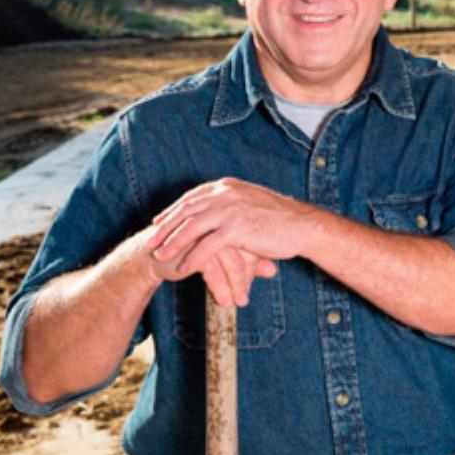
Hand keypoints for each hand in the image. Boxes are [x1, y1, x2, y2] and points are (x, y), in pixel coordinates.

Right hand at [132, 225, 275, 307]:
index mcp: (230, 213)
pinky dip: (219, 287)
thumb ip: (249, 260)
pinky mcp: (191, 244)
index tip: (268, 274)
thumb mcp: (224, 255)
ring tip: (239, 303)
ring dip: (235, 284)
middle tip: (249, 296)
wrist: (152, 254)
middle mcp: (219, 219)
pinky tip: (223, 301)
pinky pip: (212, 269)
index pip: (253, 236)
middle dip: (249, 275)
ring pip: (229, 259)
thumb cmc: (194, 252)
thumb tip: (273, 271)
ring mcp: (205, 230)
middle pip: (244, 248)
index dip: (260, 258)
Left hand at [147, 177, 313, 282]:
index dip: (173, 210)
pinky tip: (184, 269)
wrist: (303, 226)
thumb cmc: (282, 219)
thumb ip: (232, 204)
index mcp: (228, 186)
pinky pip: (206, 246)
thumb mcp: (252, 202)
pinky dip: (193, 258)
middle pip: (186, 211)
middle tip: (151, 241)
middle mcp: (226, 194)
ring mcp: (230, 210)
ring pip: (191, 228)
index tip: (159, 222)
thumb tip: (217, 211)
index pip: (192, 197)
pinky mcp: (236, 228)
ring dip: (172, 243)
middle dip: (166, 228)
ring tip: (160, 256)